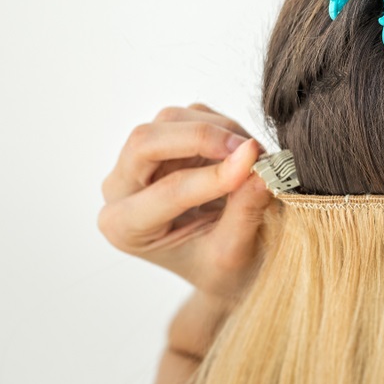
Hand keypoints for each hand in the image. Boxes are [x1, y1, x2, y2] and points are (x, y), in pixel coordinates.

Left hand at [98, 103, 272, 301]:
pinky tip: (244, 153)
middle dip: (202, 137)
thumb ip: (244, 211)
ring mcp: (140, 161)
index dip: (215, 175)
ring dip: (220, 130)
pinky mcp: (166, 140)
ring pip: (171, 119)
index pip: (167, 191)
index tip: (256, 164)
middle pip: (146, 141)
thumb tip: (262, 168)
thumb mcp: (233, 253)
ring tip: (256, 158)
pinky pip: (193, 113)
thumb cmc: (223, 270)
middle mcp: (122, 190)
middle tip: (252, 149)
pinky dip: (225, 126)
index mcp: (126, 228)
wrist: (225, 268)